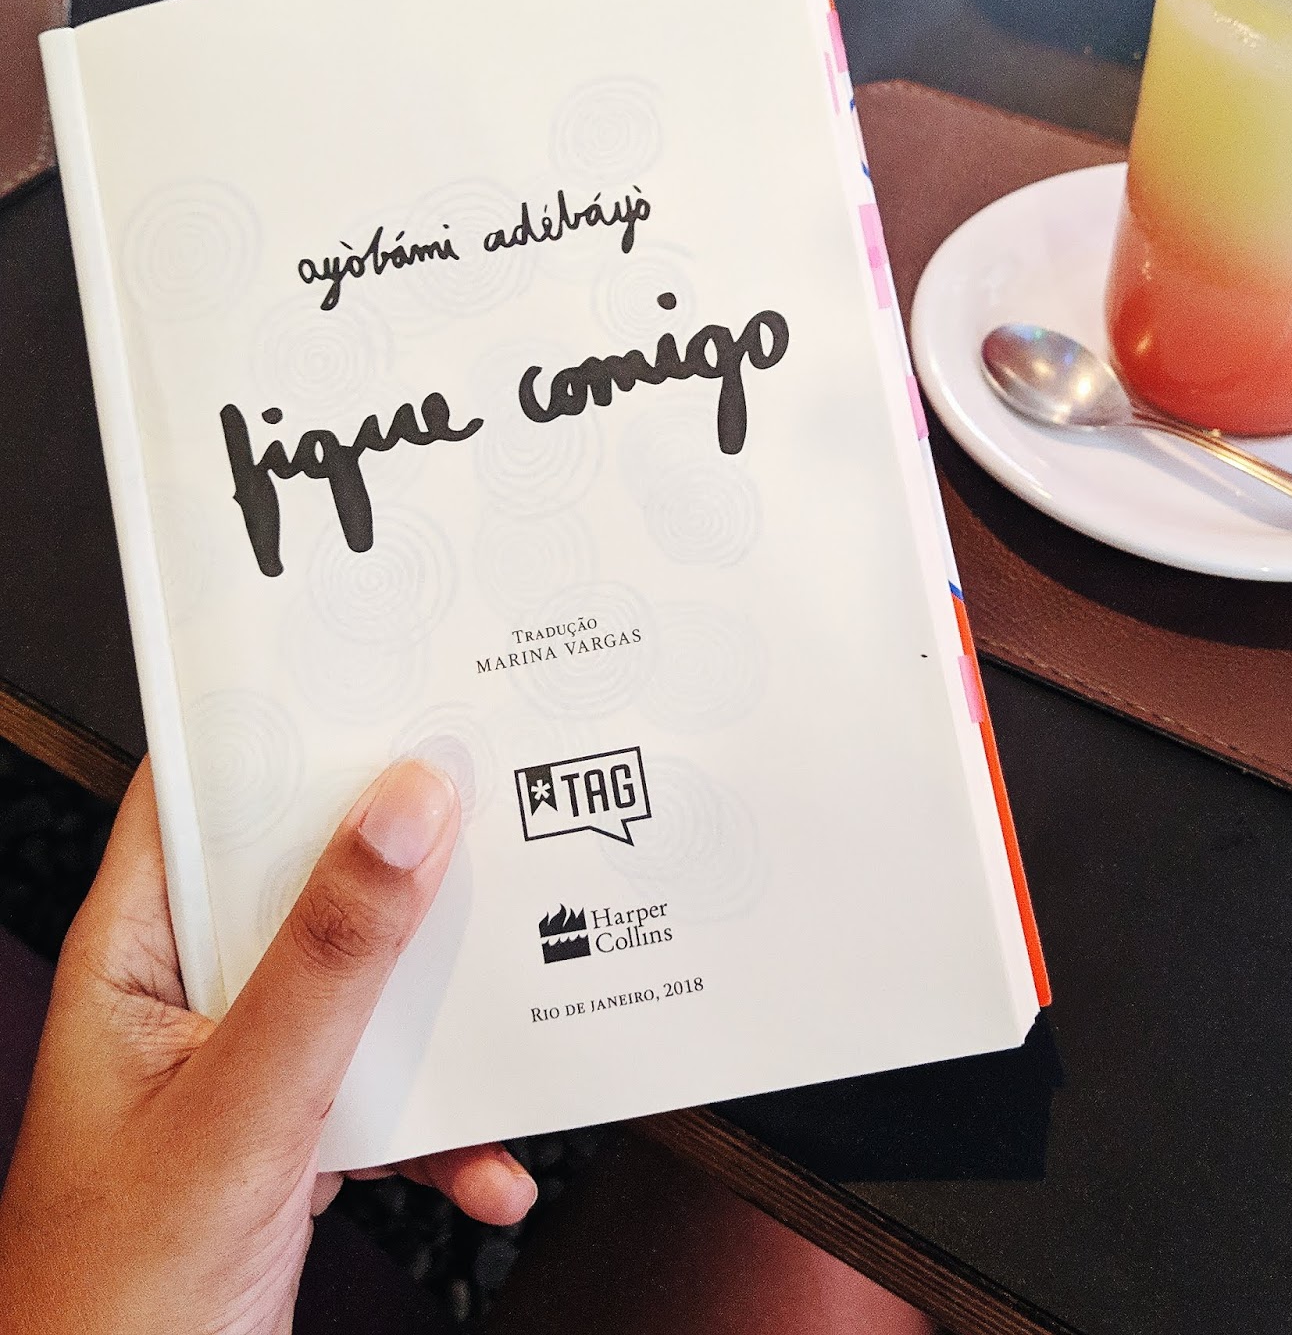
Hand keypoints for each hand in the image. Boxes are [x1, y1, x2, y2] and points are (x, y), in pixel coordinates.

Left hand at [0, 756, 535, 1333]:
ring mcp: (251, 1066)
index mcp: (135, 959)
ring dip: (450, 1008)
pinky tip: (486, 1162)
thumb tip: (403, 811)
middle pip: (315, 879)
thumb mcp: (237, 1113)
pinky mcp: (301, 1132)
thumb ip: (326, 965)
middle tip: (496, 818)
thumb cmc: (105, 1312)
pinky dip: (453, 1128)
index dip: (289, 727)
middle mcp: (193, 996)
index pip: (206, 793)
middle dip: (411, 862)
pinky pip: (397, 1092)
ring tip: (518, 1003)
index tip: (389, 686)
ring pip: (373, 983)